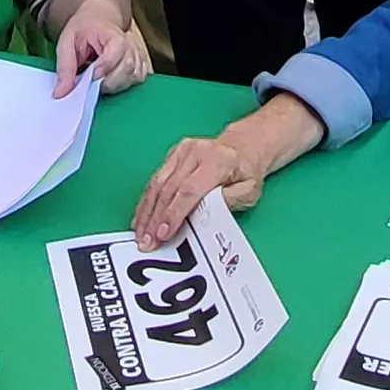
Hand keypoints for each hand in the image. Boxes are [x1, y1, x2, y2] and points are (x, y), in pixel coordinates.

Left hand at [53, 0, 149, 96]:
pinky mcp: (141, 63)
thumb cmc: (83, 29)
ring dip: (115, 85)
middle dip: (107, 82)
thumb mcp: (66, 43)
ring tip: (99, 78)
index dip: (103, 68)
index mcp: (113, 35)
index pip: (115, 54)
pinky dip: (123, 84)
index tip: (90, 76)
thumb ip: (65, 68)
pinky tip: (110, 78)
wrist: (97, 19)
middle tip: (90, 82)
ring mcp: (138, 54)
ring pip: (134, 77)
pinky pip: (138, 79)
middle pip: (127, 70)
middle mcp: (130, 44)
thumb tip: (60, 93)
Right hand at [130, 96, 323, 248]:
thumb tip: (204, 215)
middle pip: (169, 188)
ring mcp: (182, 150)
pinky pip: (155, 179)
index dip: (174, 213)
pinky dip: (147, 201)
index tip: (163, 233)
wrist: (242, 147)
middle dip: (155, 218)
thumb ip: (227, 202)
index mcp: (218, 160)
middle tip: (147, 241)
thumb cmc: (246, 173)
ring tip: (140, 234)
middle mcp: (196, 151)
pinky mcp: (172, 154)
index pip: (190, 190)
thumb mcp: (249, 192)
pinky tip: (141, 217)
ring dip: (146, 212)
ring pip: (157, 183)